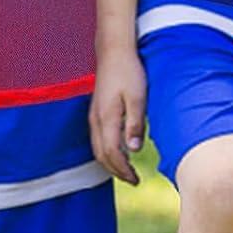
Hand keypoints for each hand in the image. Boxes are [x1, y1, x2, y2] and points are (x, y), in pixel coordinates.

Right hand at [90, 44, 146, 185]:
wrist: (114, 52)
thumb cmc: (129, 73)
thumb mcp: (138, 98)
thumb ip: (135, 124)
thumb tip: (134, 150)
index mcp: (106, 118)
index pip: (112, 153)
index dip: (123, 170)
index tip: (136, 179)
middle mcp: (96, 120)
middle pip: (101, 155)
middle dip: (116, 171)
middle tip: (133, 180)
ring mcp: (93, 115)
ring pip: (97, 148)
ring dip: (110, 163)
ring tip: (127, 171)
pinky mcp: (95, 111)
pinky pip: (97, 139)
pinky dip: (107, 151)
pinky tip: (119, 151)